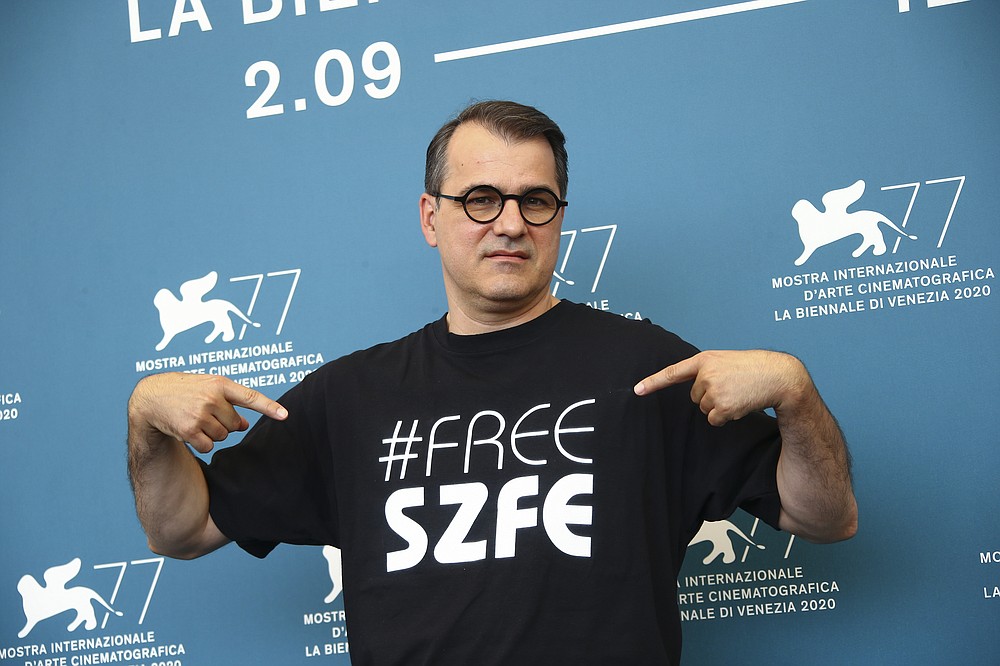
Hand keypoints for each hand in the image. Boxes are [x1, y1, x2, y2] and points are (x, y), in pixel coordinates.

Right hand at [129, 373, 287, 452]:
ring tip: (194, 418)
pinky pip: (208, 446)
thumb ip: (230, 403)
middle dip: (224, 423)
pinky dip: (201, 443)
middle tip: (205, 413)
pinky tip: (189, 430)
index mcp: (220, 384)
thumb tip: (246, 424)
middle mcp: (212, 398)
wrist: (152, 397)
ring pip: (223, 436)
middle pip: (235, 424)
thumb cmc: (186, 391)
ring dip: (211, 432)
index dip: (269, 407)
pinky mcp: (189, 430)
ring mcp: (200, 414)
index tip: (285, 415)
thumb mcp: (209, 388)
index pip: (250, 397)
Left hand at [633, 350, 807, 425]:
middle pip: (695, 397)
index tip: (636, 390)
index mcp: (704, 360)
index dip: (653, 382)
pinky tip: (740, 404)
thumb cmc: (753, 368)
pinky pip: (714, 419)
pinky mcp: (722, 407)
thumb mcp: (725, 361)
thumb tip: (696, 393)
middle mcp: (705, 374)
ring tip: (738, 393)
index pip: (673, 372)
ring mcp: (713, 390)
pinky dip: (726, 417)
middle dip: (710, 396)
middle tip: (731, 387)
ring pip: (704, 409)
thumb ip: (707, 371)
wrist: (778, 375)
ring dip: (720, 406)